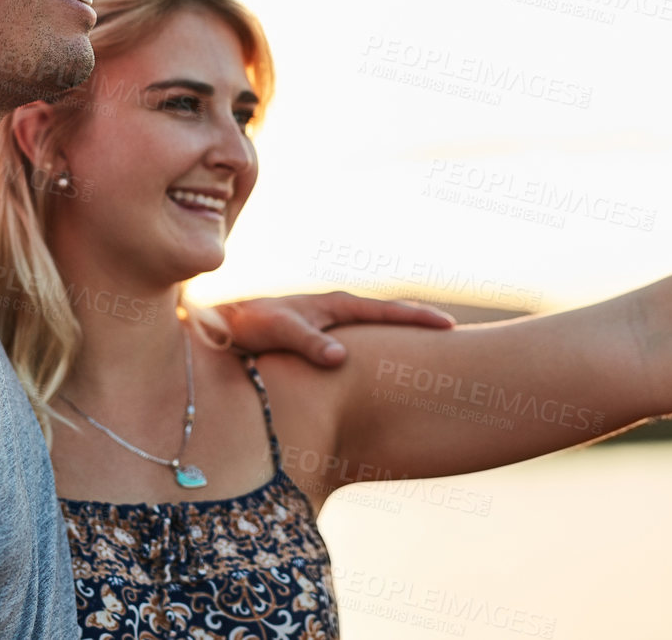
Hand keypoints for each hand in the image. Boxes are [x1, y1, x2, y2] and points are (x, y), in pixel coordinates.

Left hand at [209, 291, 455, 365]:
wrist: (218, 322)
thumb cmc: (247, 325)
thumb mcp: (278, 330)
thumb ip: (308, 342)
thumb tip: (341, 358)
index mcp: (336, 305)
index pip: (388, 310)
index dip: (419, 319)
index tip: (449, 327)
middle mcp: (338, 311)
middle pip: (389, 315)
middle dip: (420, 323)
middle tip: (453, 334)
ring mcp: (330, 323)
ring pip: (376, 328)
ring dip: (401, 335)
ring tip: (427, 350)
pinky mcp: (319, 338)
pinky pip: (360, 340)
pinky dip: (378, 346)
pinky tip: (382, 364)